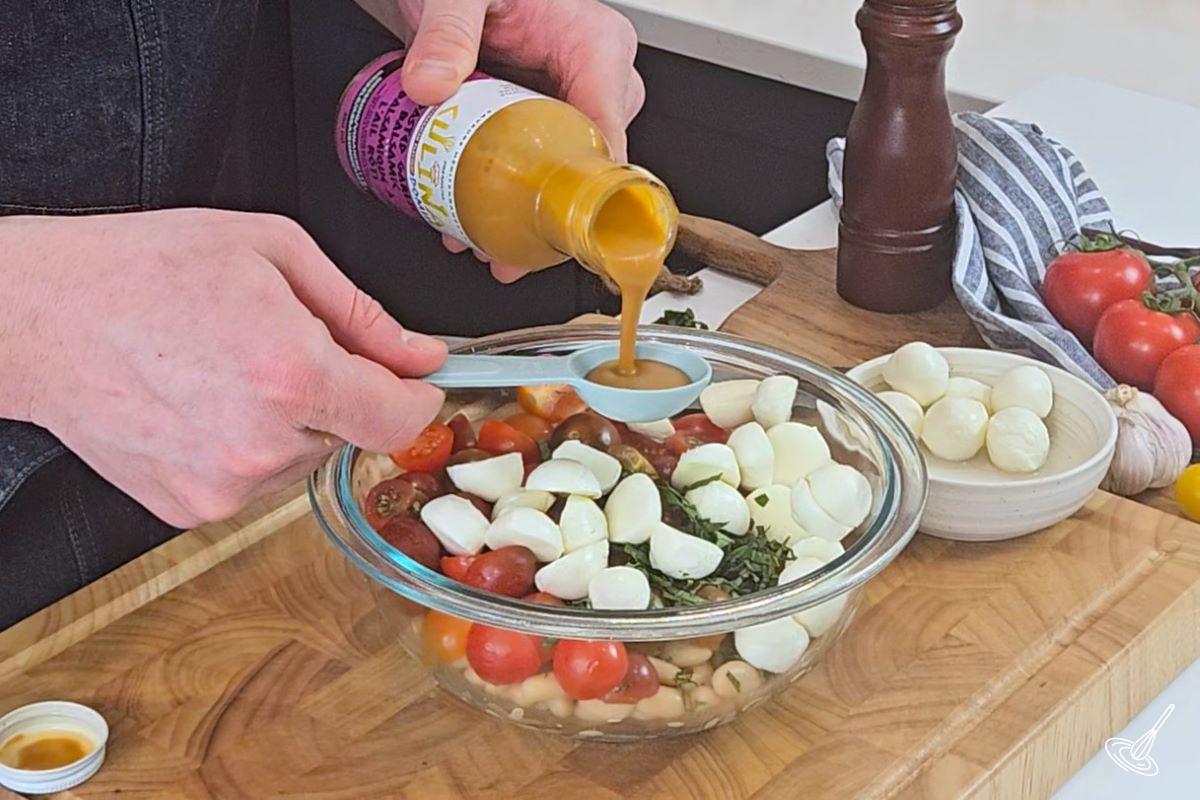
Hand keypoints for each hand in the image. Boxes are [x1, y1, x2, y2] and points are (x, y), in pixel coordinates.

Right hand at [1, 209, 446, 527]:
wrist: (37, 317)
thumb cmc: (142, 269)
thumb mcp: (271, 250)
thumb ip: (362, 313)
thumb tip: (420, 355)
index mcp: (291, 373)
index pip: (400, 418)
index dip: (417, 396)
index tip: (412, 380)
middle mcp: (261, 444)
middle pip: (348, 434)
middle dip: (333, 393)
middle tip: (273, 346)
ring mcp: (222, 486)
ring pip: (301, 458)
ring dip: (287, 421)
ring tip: (222, 370)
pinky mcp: (189, 508)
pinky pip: (252, 480)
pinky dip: (243, 445)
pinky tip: (199, 403)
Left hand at [395, 0, 644, 282]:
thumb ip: (446, 32)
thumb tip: (429, 84)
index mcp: (596, 45)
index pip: (607, 131)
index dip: (588, 190)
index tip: (560, 228)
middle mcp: (591, 77)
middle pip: (588, 163)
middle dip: (546, 213)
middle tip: (508, 247)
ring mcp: (566, 100)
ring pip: (560, 172)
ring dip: (521, 212)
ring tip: (482, 245)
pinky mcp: (536, 115)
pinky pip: (531, 163)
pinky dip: (501, 193)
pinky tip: (468, 218)